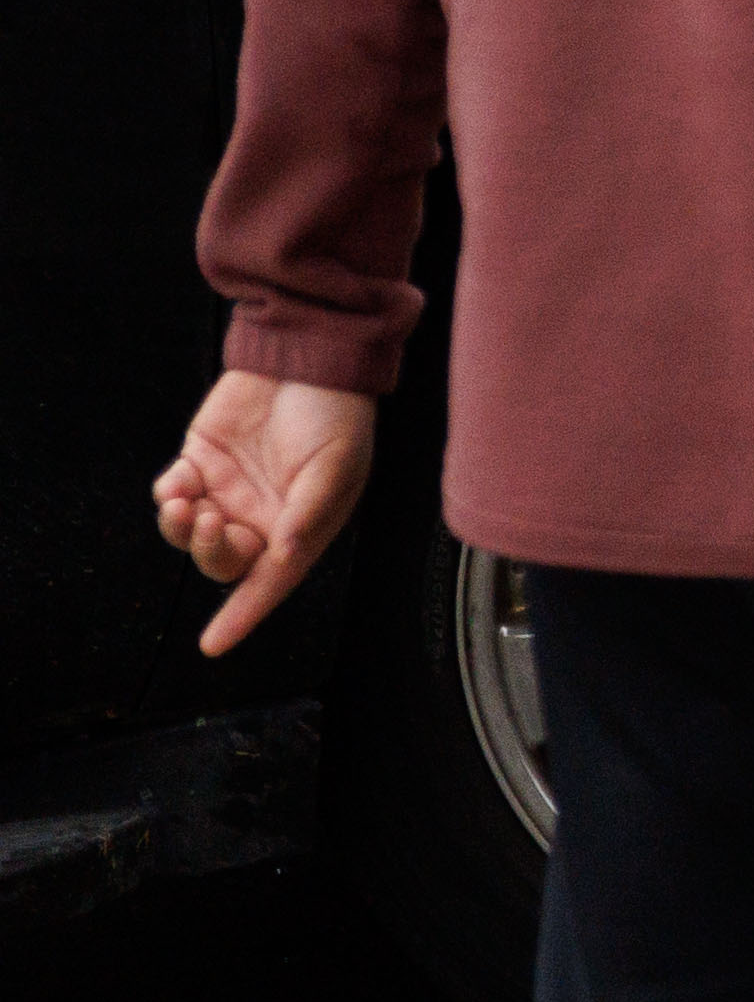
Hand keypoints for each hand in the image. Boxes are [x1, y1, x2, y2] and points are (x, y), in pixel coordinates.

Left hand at [152, 372, 375, 656]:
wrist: (306, 356)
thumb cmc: (336, 412)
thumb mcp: (335, 467)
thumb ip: (306, 514)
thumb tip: (282, 555)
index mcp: (301, 526)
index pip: (269, 580)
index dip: (243, 615)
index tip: (214, 644)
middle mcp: (262, 515)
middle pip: (223, 560)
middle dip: (210, 551)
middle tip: (211, 520)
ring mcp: (228, 490)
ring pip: (189, 533)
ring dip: (180, 526)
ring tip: (185, 500)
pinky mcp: (200, 461)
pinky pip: (172, 494)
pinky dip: (169, 494)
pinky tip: (181, 478)